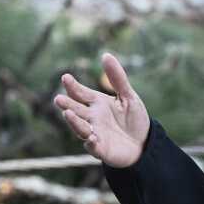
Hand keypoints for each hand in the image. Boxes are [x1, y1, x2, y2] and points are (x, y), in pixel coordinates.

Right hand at [54, 53, 150, 167]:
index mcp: (97, 104)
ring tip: (67, 113)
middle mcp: (92, 118)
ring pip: (80, 127)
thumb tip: (106, 55)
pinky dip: (90, 142)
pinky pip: (93, 146)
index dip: (73, 86)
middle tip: (58, 98)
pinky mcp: (101, 149)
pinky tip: (91, 137)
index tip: (66, 77)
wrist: (144, 144)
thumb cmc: (134, 119)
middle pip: (76, 110)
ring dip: (74, 121)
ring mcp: (95, 133)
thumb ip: (117, 78)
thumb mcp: (128, 96)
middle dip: (67, 104)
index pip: (81, 93)